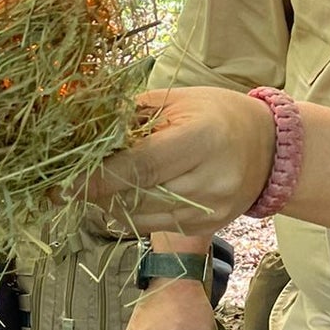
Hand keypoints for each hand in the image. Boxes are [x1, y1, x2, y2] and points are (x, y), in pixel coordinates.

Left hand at [86, 87, 275, 231]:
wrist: (269, 150)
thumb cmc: (218, 115)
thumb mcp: (178, 101)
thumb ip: (131, 116)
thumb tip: (82, 131)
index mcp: (203, 140)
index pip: (139, 167)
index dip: (96, 177)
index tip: (60, 182)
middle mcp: (210, 182)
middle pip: (134, 196)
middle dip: (96, 190)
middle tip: (67, 181)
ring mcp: (209, 212)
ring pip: (139, 217)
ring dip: (110, 203)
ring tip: (99, 182)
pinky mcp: (204, 228)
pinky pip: (153, 225)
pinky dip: (132, 211)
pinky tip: (128, 193)